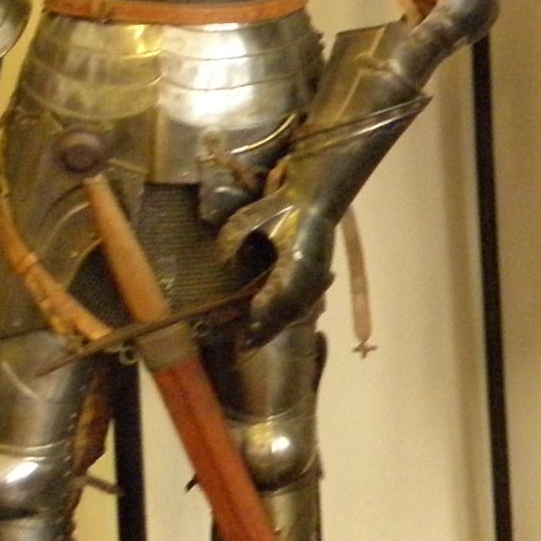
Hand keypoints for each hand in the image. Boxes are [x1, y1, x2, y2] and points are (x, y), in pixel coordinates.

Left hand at [218, 186, 336, 343]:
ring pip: (296, 311)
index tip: (240, 338)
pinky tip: (279, 318)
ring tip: (260, 336)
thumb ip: (233, 236)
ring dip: (278, 325)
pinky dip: (290, 314)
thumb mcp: (253, 216)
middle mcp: (306, 279)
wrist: (321, 194)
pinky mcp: (320, 275)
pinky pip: (304, 303)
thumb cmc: (287, 203)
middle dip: (265, 331)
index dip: (254, 323)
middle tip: (245, 346)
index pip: (268, 305)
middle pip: (284, 316)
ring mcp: (316, 278)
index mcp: (290, 267)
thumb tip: (220, 260)